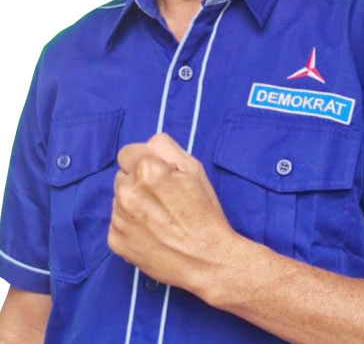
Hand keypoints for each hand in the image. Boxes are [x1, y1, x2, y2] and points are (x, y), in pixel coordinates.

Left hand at [107, 132, 235, 296]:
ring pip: (119, 199)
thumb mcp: (194, 168)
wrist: (206, 259)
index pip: (127, 152)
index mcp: (147, 170)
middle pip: (122, 175)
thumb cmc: (203, 212)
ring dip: (133, 203)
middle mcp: (128, 192)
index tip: (155, 173)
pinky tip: (151, 232)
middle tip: (161, 197)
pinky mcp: (115, 241)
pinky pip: (117, 222)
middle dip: (137, 181)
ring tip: (159, 217)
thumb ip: (166, 147)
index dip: (143, 161)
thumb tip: (148, 145)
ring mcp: (119, 218)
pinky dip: (130, 225)